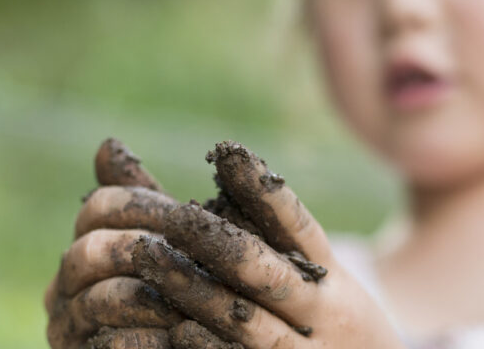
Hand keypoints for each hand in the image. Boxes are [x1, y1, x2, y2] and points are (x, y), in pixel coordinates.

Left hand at [46, 139, 403, 348]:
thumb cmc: (332, 330)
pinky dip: (211, 348)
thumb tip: (223, 157)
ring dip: (197, 291)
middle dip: (217, 241)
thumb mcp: (320, 285)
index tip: (229, 153)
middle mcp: (322, 315)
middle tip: (171, 214)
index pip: (298, 227)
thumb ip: (271, 236)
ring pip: (250, 323)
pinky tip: (177, 332)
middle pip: (269, 272)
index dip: (264, 191)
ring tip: (151, 260)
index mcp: (330, 278)